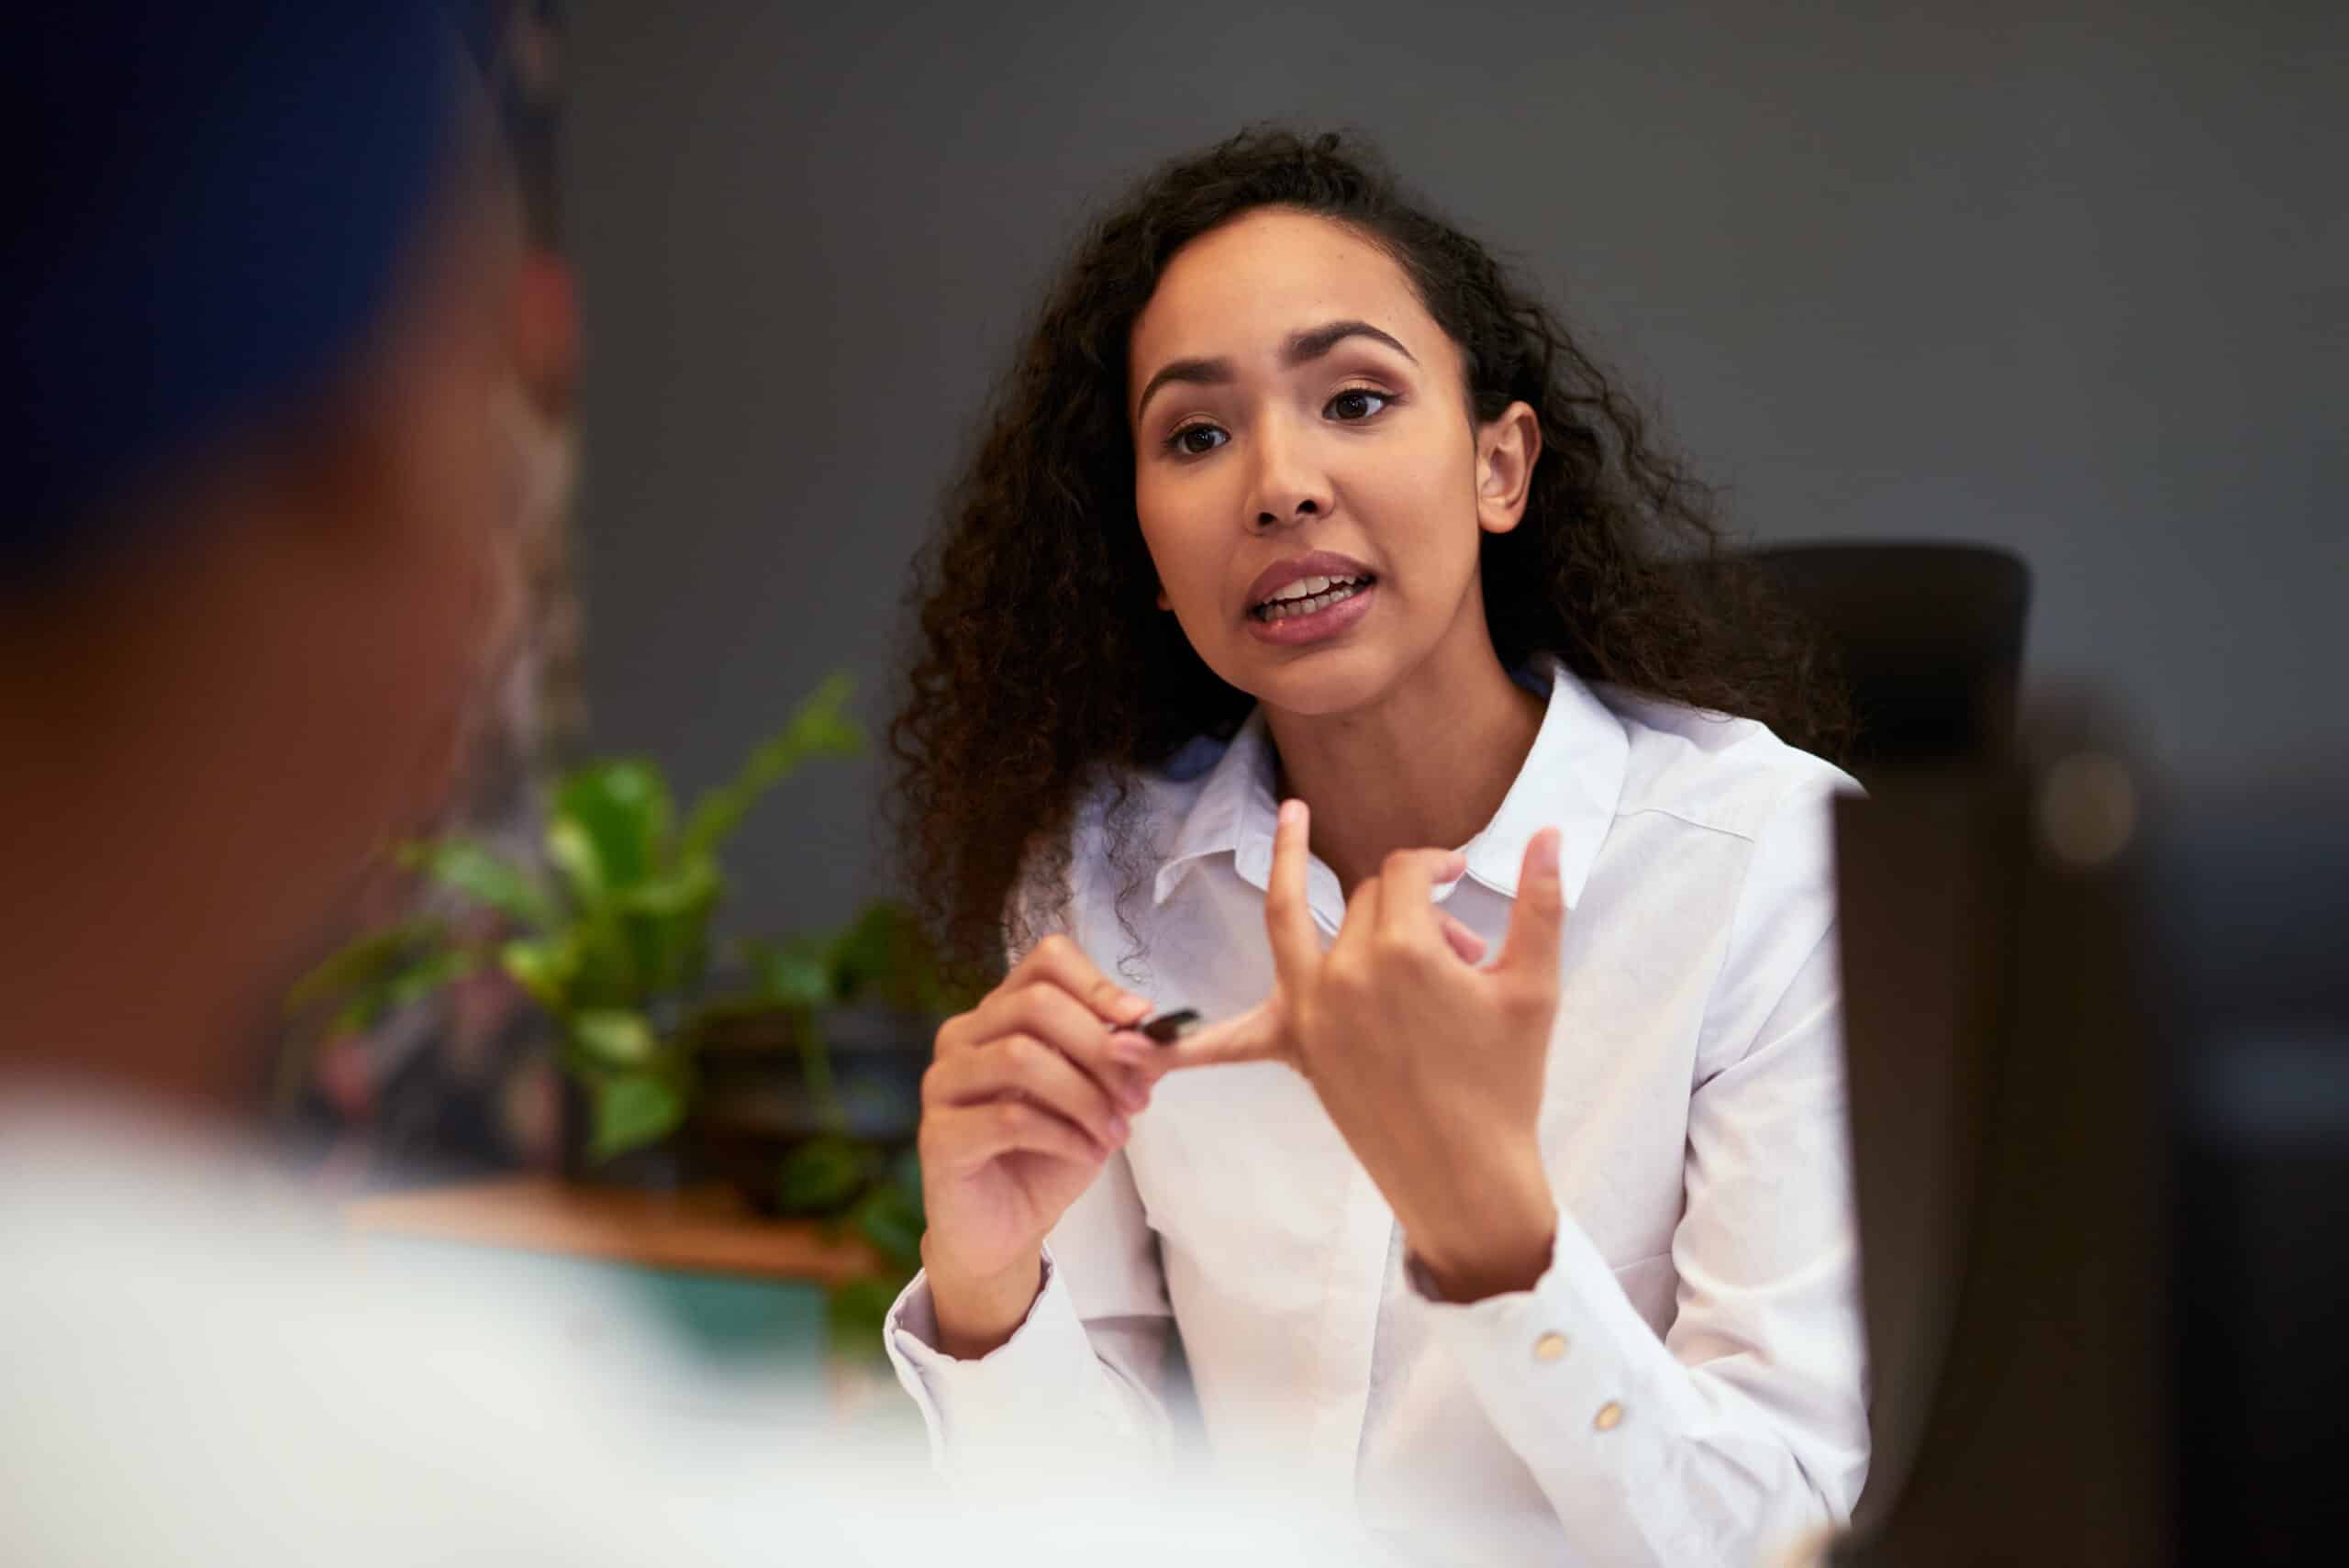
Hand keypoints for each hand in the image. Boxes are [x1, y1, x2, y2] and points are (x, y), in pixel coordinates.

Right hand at [917, 934, 1164, 1354]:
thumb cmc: (1048, 1154)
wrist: (1005, 1228)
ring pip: (1020, 1057)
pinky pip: (1009, 1118)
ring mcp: (943, 1083)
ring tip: (1117, 1134)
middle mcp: (963, 1037)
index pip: (1045, 962)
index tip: (1142, 1019)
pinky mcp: (939, 1135)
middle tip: (1139, 1097)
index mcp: (1001, 1015)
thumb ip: (1123, 1062)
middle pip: (1036, 1004)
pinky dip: (1063, 1134)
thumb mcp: (1098, 1099)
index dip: (1097, 983)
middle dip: (1100, 1048)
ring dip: (1085, 1095)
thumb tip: (1161, 1034)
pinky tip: (1087, 1153)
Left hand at [1172, 801, 1567, 1299]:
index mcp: (1405, 949)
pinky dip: (1183, 1043)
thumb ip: (1542, 903)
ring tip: (1290, 818)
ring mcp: (1313, 1012)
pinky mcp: (1297, 1052)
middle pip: (1367, 903)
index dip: (1439, 868)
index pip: (1409, 876)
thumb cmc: (1508, 1083)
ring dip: (1284, 864)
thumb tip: (1553, 834)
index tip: (1464, 879)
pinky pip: (1228, 1044)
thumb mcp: (1536, 988)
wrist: (1470, 1175)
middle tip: (1464, 952)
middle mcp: (1346, 972)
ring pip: (1292, 920)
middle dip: (1413, 910)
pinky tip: (1134, 1039)